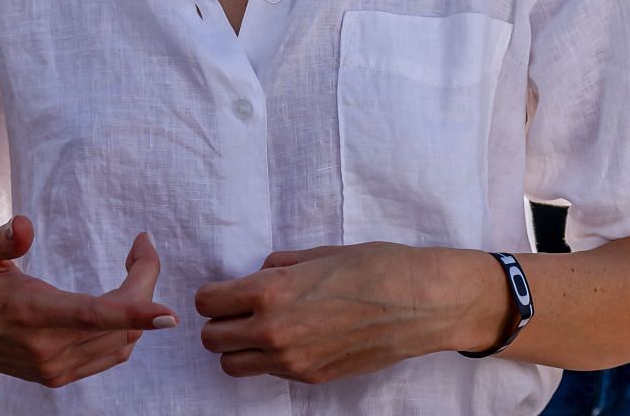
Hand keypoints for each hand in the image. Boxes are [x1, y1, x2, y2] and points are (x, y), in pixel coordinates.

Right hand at [0, 217, 176, 387]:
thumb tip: (24, 227)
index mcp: (28, 315)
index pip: (92, 316)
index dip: (134, 313)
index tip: (170, 313)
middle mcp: (44, 349)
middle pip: (119, 325)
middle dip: (144, 282)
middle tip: (142, 246)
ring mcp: (51, 368)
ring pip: (121, 343)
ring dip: (140, 306)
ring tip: (135, 264)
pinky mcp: (55, 375)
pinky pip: (109, 355)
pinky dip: (127, 328)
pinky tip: (122, 299)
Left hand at [196, 244, 497, 383]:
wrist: (421, 303)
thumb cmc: (379, 267)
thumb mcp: (326, 252)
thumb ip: (284, 264)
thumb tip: (261, 271)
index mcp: (273, 291)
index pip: (208, 303)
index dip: (214, 294)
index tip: (226, 290)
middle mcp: (274, 330)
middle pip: (210, 339)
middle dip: (220, 323)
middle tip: (241, 310)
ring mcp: (291, 360)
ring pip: (231, 365)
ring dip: (238, 347)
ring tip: (262, 329)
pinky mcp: (309, 377)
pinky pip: (269, 372)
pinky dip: (270, 359)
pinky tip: (296, 338)